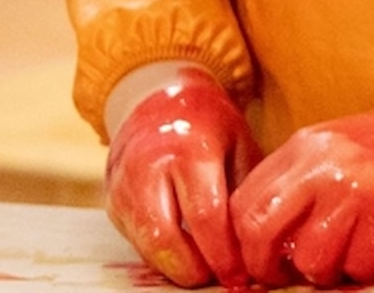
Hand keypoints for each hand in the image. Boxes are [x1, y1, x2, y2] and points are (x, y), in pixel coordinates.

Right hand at [105, 67, 256, 289]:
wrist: (156, 98)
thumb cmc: (209, 124)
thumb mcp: (239, 143)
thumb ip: (246, 190)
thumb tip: (262, 243)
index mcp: (188, 151)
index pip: (204, 216)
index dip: (222, 253)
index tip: (240, 275)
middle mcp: (148, 168)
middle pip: (164, 237)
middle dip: (193, 269)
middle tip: (219, 279)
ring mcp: (123, 185)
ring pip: (144, 243)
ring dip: (175, 266)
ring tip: (204, 271)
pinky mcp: (111, 201)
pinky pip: (134, 239)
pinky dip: (160, 254)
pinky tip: (185, 256)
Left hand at [228, 95, 373, 287]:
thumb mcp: (336, 144)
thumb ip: (298, 177)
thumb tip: (256, 230)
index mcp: (305, 147)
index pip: (244, 203)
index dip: (241, 243)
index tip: (255, 261)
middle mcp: (324, 167)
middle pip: (262, 232)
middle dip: (268, 267)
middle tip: (284, 277)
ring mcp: (357, 190)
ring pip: (313, 259)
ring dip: (327, 273)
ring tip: (347, 262)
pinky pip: (360, 265)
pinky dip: (368, 270)